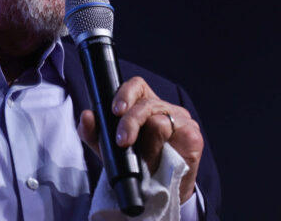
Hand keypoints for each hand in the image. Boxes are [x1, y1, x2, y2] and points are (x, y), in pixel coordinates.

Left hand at [77, 76, 202, 203]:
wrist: (159, 194)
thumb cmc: (136, 166)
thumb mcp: (110, 150)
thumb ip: (94, 133)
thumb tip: (86, 117)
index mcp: (144, 105)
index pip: (136, 86)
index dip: (125, 94)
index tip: (115, 111)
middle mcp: (164, 108)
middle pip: (146, 103)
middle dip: (130, 123)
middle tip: (122, 142)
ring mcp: (182, 120)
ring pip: (160, 120)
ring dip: (147, 144)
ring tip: (143, 160)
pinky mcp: (193, 136)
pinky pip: (177, 135)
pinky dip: (164, 150)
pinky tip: (162, 160)